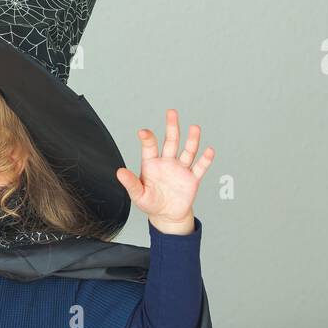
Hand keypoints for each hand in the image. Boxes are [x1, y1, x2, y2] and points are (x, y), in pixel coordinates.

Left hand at [115, 109, 213, 227]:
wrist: (167, 215)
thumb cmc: (151, 203)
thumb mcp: (138, 195)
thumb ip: (130, 183)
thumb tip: (119, 172)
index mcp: (152, 164)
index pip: (150, 147)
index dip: (147, 139)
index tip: (143, 132)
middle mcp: (167, 162)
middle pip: (171, 141)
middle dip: (171, 127)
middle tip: (171, 112)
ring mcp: (181, 169)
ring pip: (188, 151)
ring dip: (192, 140)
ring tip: (194, 128)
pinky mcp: (192, 179)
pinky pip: (200, 167)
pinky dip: (205, 160)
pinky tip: (209, 150)